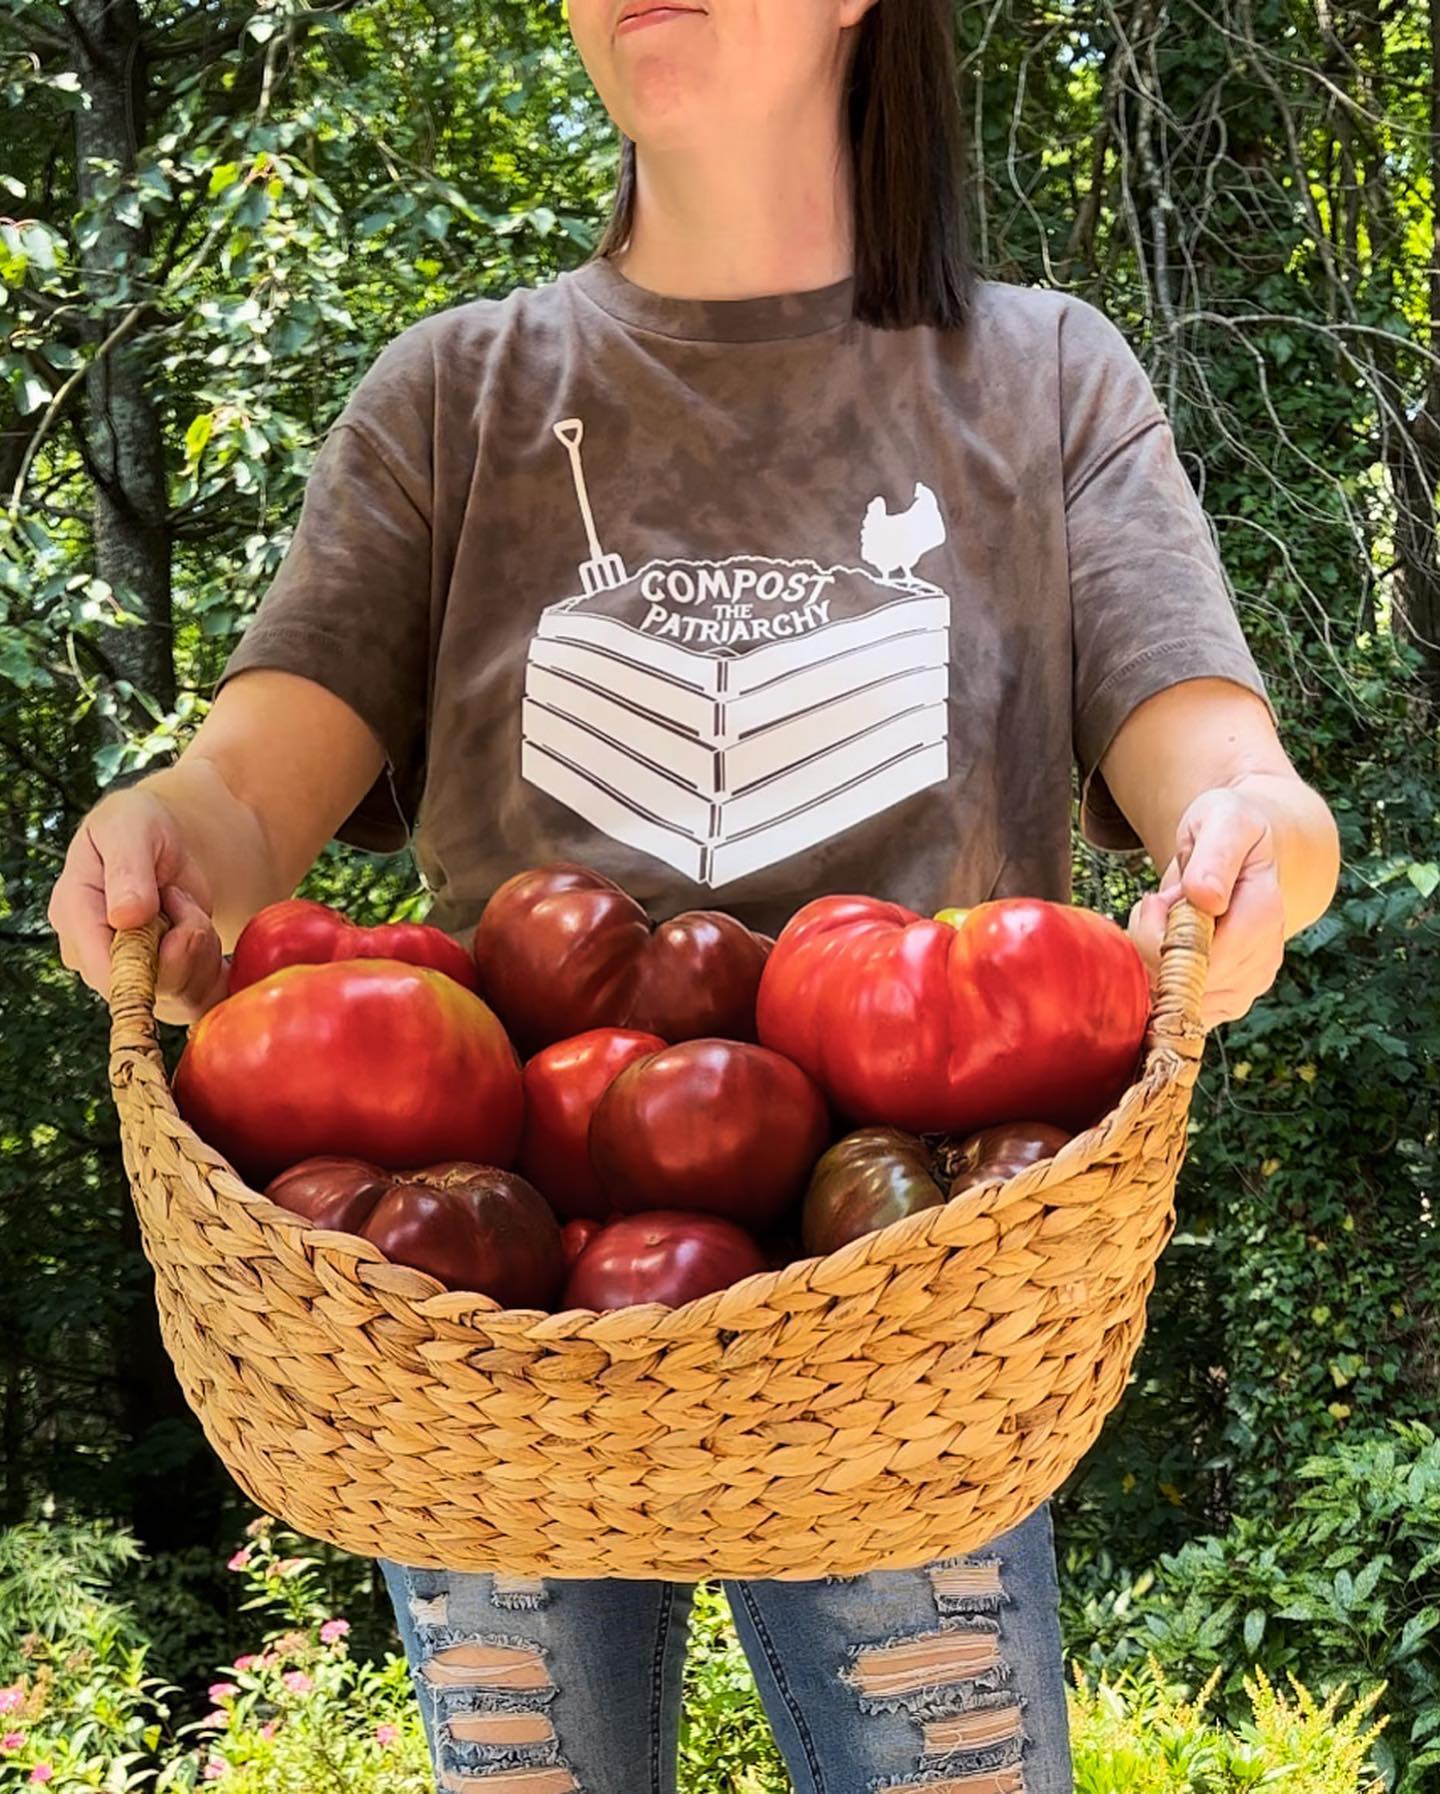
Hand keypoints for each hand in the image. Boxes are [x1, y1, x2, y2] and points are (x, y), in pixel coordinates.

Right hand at [47, 788, 229, 1024]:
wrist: (165, 839)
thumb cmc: (138, 827)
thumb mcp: (129, 828)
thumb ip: (126, 870)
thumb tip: (125, 917)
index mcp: (74, 915)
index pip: (103, 969)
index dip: (148, 957)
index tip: (174, 909)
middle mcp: (96, 955)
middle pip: (146, 988)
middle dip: (182, 943)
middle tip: (180, 896)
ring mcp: (129, 972)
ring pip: (179, 996)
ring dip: (200, 948)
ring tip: (184, 904)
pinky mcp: (163, 983)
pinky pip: (199, 1001)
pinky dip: (215, 969)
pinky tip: (200, 928)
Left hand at [1128, 786, 1285, 1028]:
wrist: (1243, 851)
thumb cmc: (1228, 831)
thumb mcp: (1222, 822)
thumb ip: (1214, 855)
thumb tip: (1206, 897)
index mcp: (1265, 912)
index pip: (1214, 955)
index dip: (1167, 940)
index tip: (1154, 901)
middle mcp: (1264, 957)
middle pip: (1192, 983)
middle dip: (1154, 947)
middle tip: (1157, 903)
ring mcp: (1248, 984)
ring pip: (1181, 1002)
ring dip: (1154, 964)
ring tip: (1165, 920)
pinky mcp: (1228, 1000)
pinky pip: (1180, 1012)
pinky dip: (1159, 983)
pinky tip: (1165, 947)